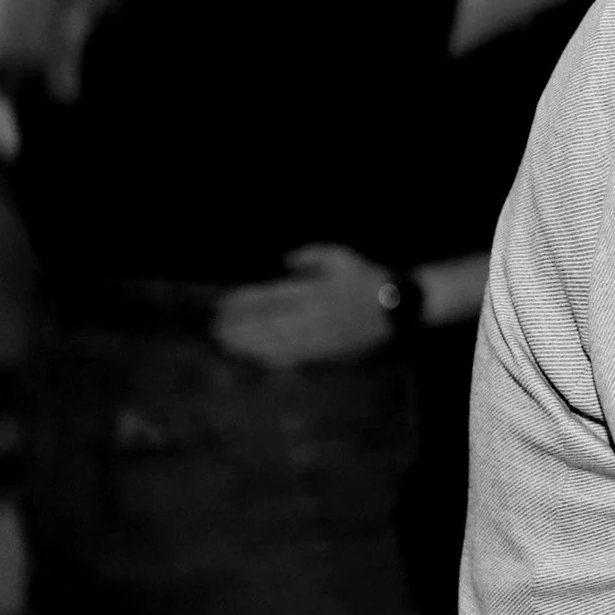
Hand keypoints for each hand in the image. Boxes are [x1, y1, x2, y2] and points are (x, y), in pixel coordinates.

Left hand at [215, 244, 396, 367]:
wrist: (398, 307)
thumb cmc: (369, 279)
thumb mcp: (342, 257)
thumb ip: (312, 256)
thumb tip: (287, 261)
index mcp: (314, 290)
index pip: (270, 297)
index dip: (244, 302)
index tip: (224, 304)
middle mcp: (312, 315)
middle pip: (267, 323)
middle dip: (239, 327)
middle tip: (216, 329)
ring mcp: (319, 336)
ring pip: (277, 343)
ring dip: (250, 345)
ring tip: (228, 345)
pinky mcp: (327, 352)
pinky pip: (296, 357)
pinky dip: (274, 358)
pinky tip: (259, 358)